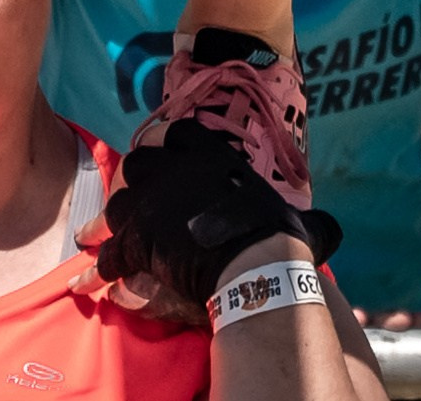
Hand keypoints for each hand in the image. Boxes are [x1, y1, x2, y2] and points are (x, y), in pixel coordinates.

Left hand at [85, 129, 312, 321]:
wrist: (256, 260)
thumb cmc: (280, 237)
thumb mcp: (295, 217)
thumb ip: (303, 216)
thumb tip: (332, 229)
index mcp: (207, 152)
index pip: (172, 138)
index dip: (160, 150)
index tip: (150, 157)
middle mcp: (172, 166)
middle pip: (137, 167)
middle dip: (128, 187)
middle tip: (119, 206)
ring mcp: (151, 199)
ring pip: (118, 209)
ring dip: (105, 227)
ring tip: (88, 241)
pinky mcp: (138, 237)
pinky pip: (112, 253)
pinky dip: (100, 268)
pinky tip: (88, 281)